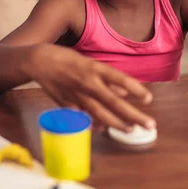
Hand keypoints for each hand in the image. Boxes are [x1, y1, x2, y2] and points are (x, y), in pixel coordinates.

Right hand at [27, 44, 154, 131]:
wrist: (38, 61)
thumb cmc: (65, 58)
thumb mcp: (88, 61)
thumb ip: (105, 78)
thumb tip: (123, 91)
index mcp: (93, 68)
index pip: (119, 79)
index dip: (135, 89)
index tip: (149, 99)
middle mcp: (87, 82)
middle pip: (114, 101)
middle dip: (133, 114)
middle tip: (150, 125)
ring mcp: (77, 95)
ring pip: (100, 113)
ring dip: (117, 123)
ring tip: (131, 130)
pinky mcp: (67, 104)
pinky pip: (84, 117)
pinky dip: (94, 124)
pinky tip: (103, 129)